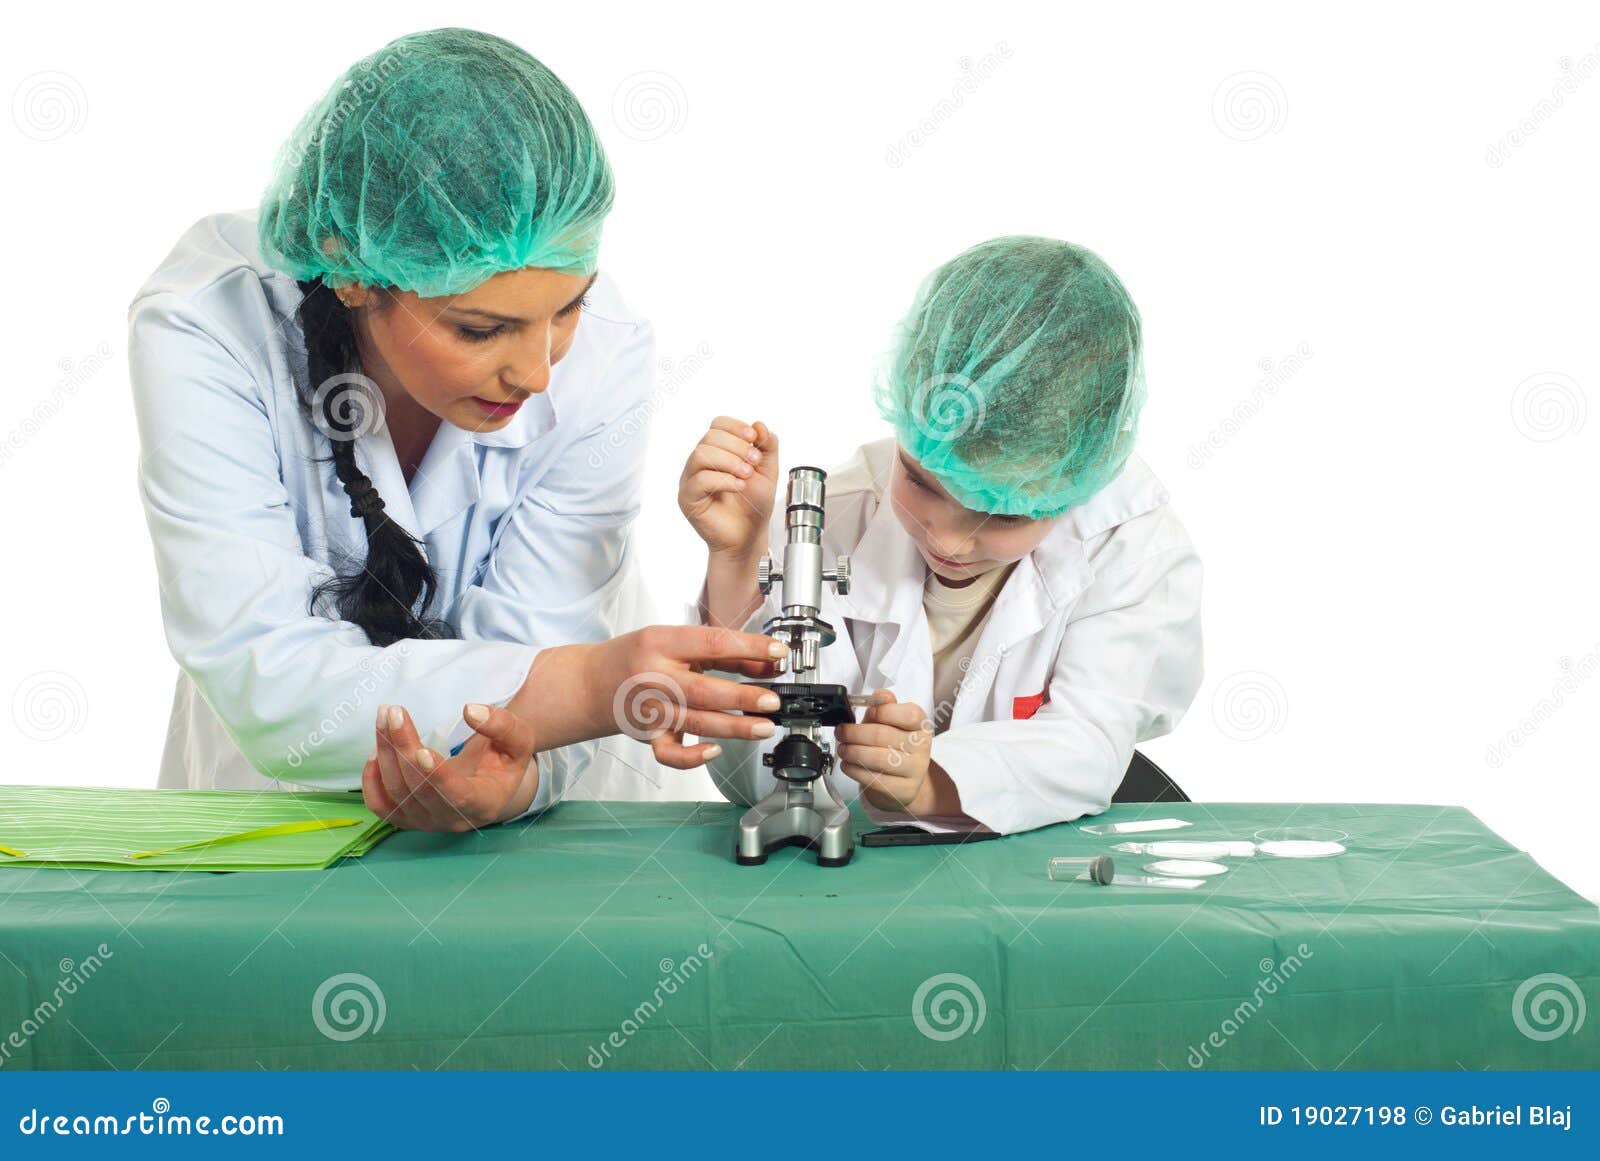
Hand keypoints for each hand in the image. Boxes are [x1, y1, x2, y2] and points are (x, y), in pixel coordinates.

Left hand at [361, 702, 536, 831]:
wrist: (490, 782)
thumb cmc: (504, 759)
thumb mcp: (519, 740)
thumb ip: (502, 725)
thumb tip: (470, 711)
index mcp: (485, 803)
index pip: (458, 796)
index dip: (437, 776)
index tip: (421, 751)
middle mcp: (453, 819)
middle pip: (419, 789)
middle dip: (403, 748)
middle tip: (393, 711)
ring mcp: (427, 823)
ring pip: (397, 792)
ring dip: (386, 752)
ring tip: (384, 718)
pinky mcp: (407, 820)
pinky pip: (381, 806)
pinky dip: (372, 779)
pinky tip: (376, 751)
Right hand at [595, 625, 787, 768]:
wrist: (591, 682)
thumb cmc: (637, 657)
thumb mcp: (675, 642)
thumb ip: (720, 653)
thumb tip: (766, 663)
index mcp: (660, 643)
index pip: (711, 642)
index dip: (749, 647)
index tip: (778, 652)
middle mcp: (652, 676)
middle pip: (703, 689)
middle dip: (743, 697)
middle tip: (773, 701)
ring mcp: (649, 709)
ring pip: (695, 722)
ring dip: (734, 727)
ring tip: (764, 727)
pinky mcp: (647, 735)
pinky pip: (669, 753)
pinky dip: (691, 757)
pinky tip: (714, 751)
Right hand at [678, 417, 779, 557]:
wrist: (749, 536)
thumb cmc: (754, 506)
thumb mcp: (768, 471)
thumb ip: (768, 446)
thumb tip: (759, 425)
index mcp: (717, 451)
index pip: (718, 424)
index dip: (736, 427)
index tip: (754, 438)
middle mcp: (700, 463)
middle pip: (710, 437)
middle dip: (737, 447)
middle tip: (753, 462)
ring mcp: (691, 480)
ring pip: (701, 454)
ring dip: (729, 461)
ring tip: (746, 476)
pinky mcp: (688, 498)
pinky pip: (700, 480)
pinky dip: (724, 480)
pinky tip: (739, 487)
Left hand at [834, 690, 937, 813]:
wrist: (905, 780)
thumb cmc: (895, 746)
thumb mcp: (891, 722)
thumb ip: (884, 707)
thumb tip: (879, 695)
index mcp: (919, 725)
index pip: (908, 715)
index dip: (884, 712)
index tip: (868, 712)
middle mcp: (921, 746)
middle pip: (883, 735)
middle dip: (855, 733)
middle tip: (841, 732)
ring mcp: (915, 769)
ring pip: (877, 758)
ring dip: (852, 752)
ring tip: (842, 749)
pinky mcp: (904, 789)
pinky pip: (875, 779)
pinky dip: (855, 770)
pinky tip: (847, 765)